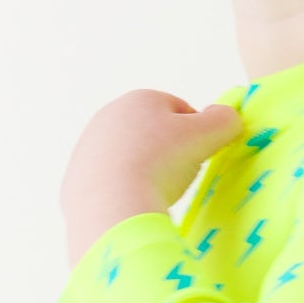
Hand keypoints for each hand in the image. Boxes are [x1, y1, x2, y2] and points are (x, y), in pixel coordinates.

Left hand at [58, 89, 243, 264]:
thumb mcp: (207, 135)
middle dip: (169, 152)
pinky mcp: (75, 179)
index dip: (197, 133)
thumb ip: (225, 120)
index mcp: (139, 99)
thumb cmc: (160, 163)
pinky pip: (110, 183)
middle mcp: (108, 117)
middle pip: (152, 133)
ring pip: (130, 158)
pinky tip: (134, 204)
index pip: (180, 110)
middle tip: (181, 176)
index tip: (201, 155)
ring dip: (146, 172)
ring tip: (157, 192)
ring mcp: (88, 148)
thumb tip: (227, 116)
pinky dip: (125, 191)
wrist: (110, 204)